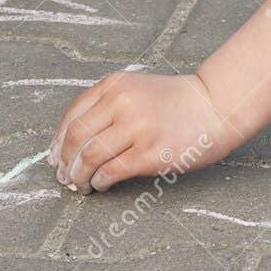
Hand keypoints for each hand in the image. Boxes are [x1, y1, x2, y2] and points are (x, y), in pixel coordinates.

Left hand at [48, 70, 237, 193]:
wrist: (215, 107)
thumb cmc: (175, 103)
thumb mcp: (137, 90)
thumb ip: (107, 106)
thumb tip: (71, 144)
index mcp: (115, 85)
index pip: (73, 115)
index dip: (58, 141)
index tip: (55, 157)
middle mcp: (122, 102)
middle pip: (76, 138)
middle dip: (65, 162)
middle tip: (64, 177)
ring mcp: (136, 127)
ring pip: (90, 157)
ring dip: (79, 176)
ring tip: (80, 185)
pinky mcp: (149, 153)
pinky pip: (111, 172)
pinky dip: (100, 181)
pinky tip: (101, 184)